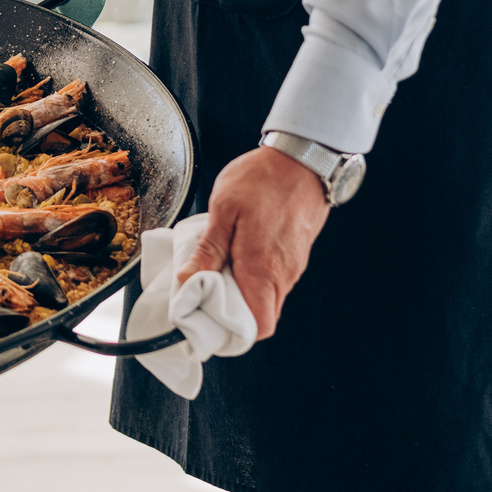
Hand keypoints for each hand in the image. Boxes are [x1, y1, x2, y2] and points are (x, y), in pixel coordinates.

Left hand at [177, 146, 328, 339]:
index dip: (234, 333)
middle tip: (206, 292)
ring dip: (242, 292)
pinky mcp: (296, 254)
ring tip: (218, 268)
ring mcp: (293, 266)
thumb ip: (208, 249)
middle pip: (261, 316)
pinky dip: (254, 276)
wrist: (303, 158)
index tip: (208, 319)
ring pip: (267, 297)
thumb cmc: (264, 179)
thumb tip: (188, 281)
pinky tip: (236, 253)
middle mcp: (283, 275)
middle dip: (232, 313)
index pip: (258, 327)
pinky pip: (274, 279)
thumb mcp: (224, 209)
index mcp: (262, 269)